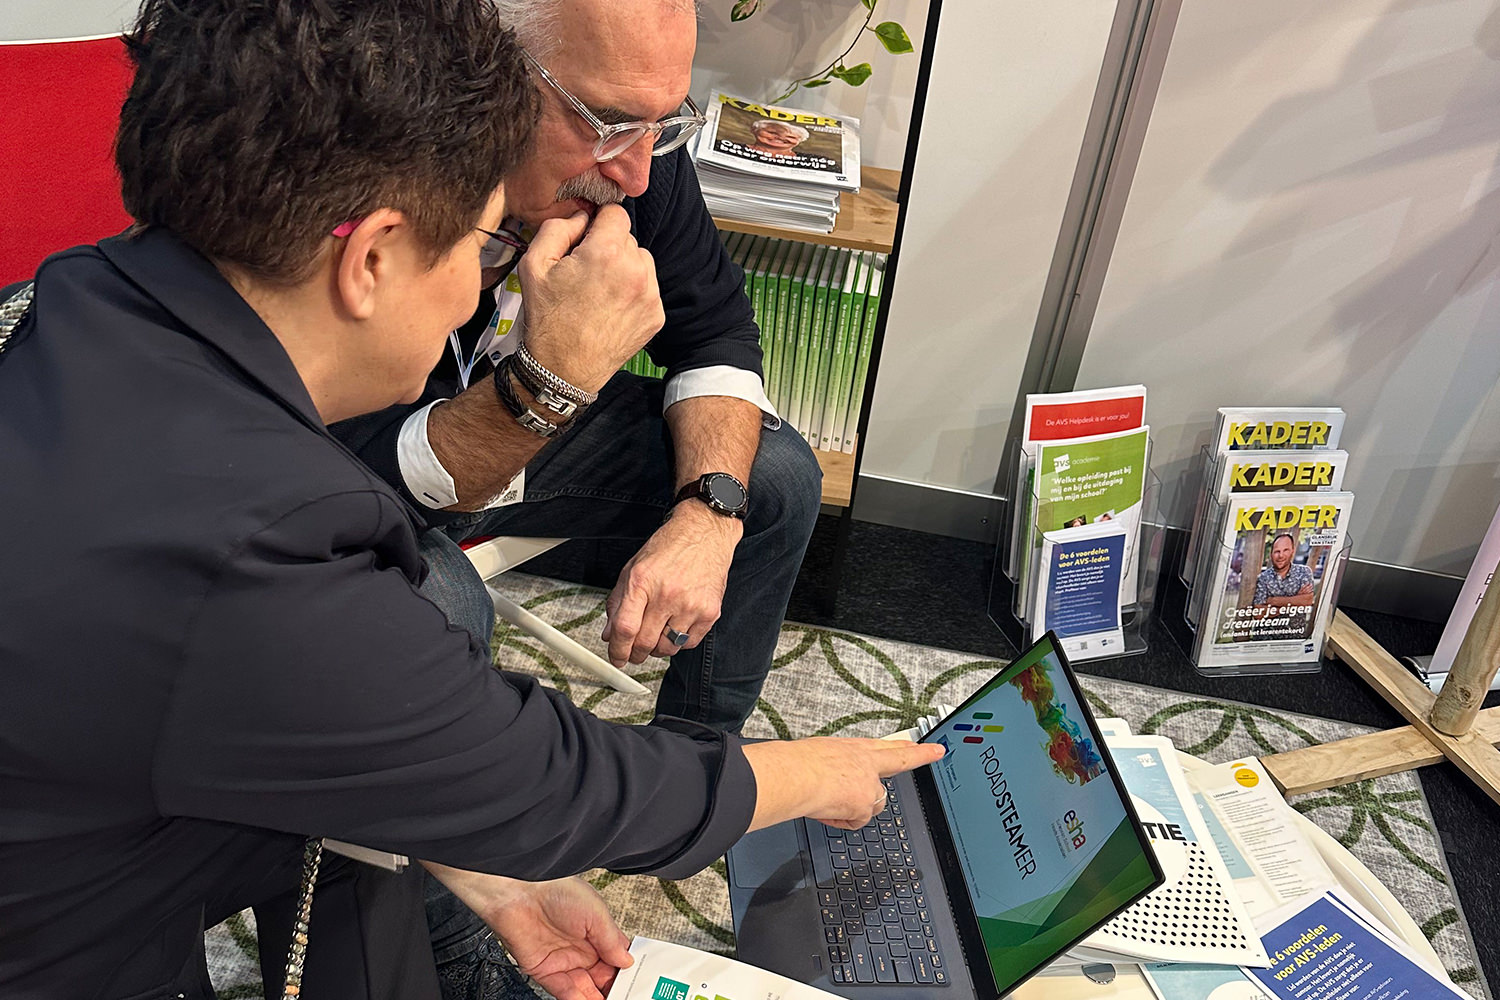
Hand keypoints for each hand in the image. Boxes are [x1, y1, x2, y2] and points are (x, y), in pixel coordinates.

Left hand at [423, 866, 633, 999]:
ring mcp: (564, 960)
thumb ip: (611, 939)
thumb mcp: (595, 911)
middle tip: (627, 994)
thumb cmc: (554, 889)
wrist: (518, 894)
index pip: (617, 956)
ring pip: (586, 988)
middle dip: (616, 987)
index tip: (638, 981)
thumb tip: (626, 960)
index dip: (627, 969)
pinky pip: (565, 992)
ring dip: (599, 997)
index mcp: (597, 930)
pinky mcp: (545, 971)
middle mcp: (581, 947)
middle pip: (604, 976)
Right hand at [519, 205, 663, 393]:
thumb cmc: (548, 320)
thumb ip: (558, 227)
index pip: (615, 213)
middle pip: (627, 238)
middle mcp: (635, 271)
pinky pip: (647, 287)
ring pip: (641, 261)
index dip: (597, 222)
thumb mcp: (533, 264)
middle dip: (608, 248)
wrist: (564, 369)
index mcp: (606, 253)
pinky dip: (632, 292)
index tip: (587, 238)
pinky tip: (610, 307)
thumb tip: (582, 217)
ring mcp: (649, 295)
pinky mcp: (656, 315)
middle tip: (585, 273)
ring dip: (623, 268)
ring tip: (599, 292)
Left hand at [602, 501, 742, 665]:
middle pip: (645, 643)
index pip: (625, 628)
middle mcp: (666, 594)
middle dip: (635, 654)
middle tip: (633, 653)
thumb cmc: (670, 547)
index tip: (616, 657)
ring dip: (657, 648)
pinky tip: (676, 625)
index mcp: (642, 581)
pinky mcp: (710, 611)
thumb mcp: (633, 568)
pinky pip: (688, 643)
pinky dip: (679, 641)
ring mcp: (690, 604)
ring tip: (657, 634)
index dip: (617, 650)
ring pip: (667, 648)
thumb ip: (618, 602)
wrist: (705, 533)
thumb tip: (610, 633)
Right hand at [741, 737, 947, 831]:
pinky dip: (840, 820)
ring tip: (830, 800)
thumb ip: (836, 766)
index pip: (885, 746)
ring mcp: (869, 783)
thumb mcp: (817, 754)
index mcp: (853, 749)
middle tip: (936, 751)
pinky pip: (855, 820)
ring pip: (874, 801)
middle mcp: (866, 763)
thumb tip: (831, 780)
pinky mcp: (865, 804)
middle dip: (921, 755)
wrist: (793, 775)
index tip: (919, 744)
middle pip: (900, 760)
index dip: (904, 746)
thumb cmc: (794, 763)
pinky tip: (827, 810)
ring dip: (857, 806)